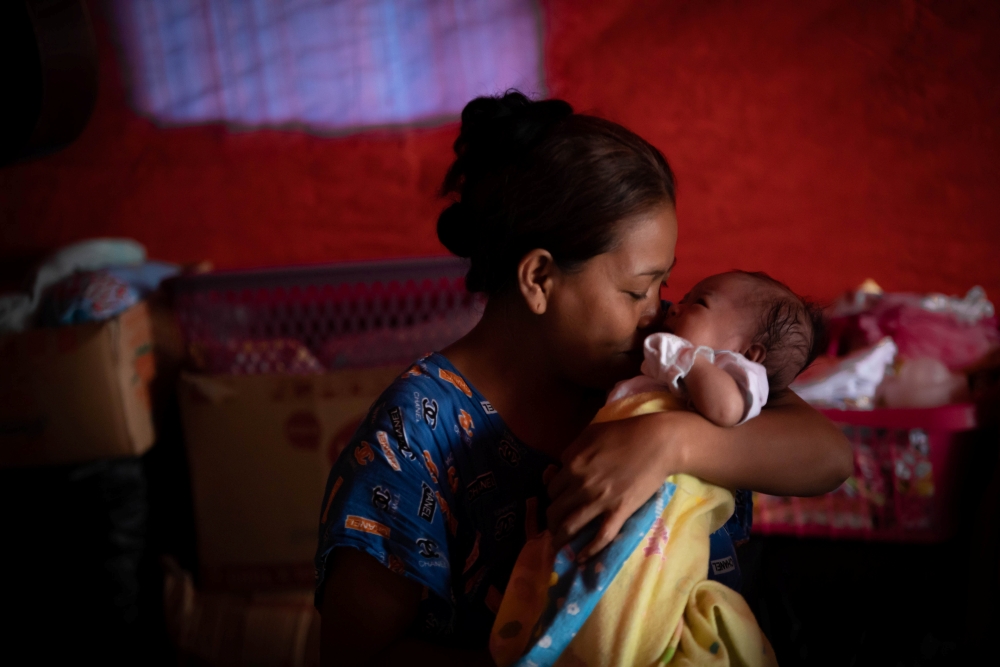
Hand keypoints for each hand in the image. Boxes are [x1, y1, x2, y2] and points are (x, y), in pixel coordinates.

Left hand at [546, 411, 687, 559]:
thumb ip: (572, 451)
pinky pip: (601, 537)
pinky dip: (589, 550)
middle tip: (553, 525)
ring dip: (560, 539)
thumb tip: (561, 467)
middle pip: (555, 510)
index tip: (558, 501)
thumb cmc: (624, 434)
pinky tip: (581, 558)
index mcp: (572, 465)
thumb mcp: (590, 434)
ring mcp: (600, 501)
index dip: (552, 496)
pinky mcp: (620, 512)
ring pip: (570, 526)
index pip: (551, 488)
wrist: (658, 442)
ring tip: (557, 545)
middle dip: (551, 520)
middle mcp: (581, 485)